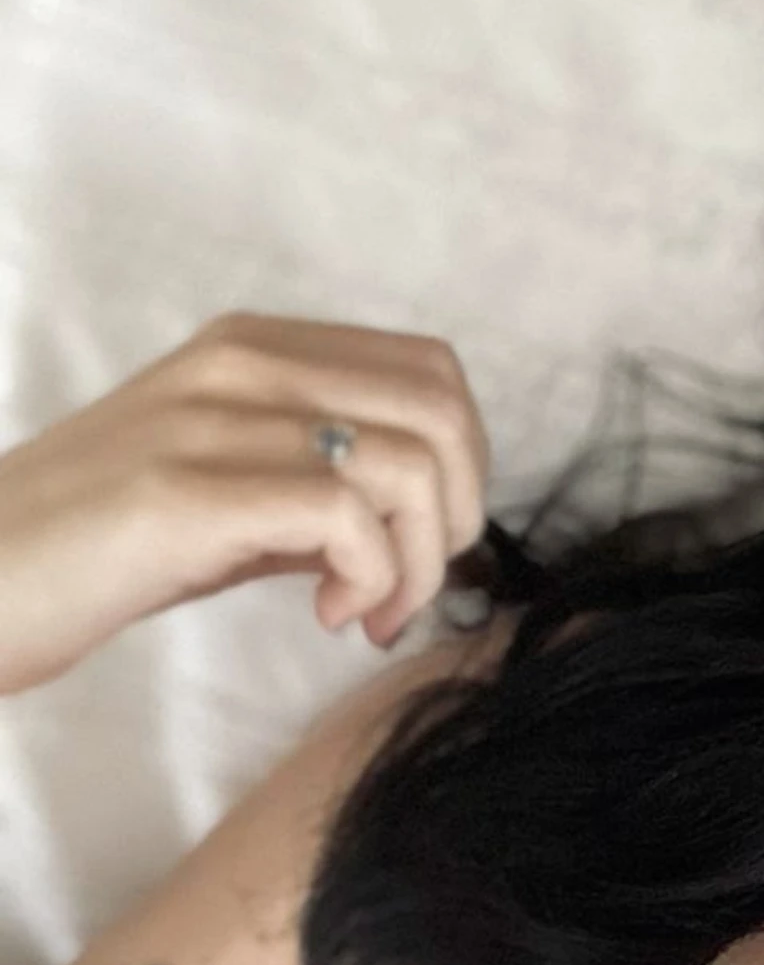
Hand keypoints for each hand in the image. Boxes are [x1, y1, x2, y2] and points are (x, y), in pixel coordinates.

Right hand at [0, 310, 492, 695]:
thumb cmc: (102, 553)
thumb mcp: (232, 496)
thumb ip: (323, 488)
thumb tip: (425, 525)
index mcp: (254, 350)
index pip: (430, 372)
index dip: (461, 468)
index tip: (415, 545)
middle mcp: (240, 364)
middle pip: (442, 409)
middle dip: (457, 516)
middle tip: (405, 587)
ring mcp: (212, 419)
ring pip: (411, 464)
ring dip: (417, 563)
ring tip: (364, 611)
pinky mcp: (187, 491)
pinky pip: (346, 518)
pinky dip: (369, 582)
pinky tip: (327, 615)